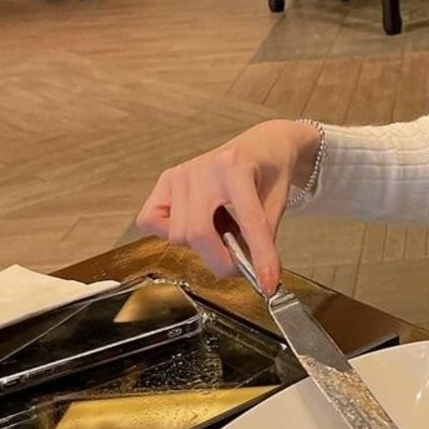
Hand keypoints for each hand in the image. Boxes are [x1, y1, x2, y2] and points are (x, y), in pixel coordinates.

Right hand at [136, 119, 320, 293]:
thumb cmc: (271, 171)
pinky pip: (151, 219)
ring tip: (222, 231)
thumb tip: (254, 272)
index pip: (249, 222)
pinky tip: (192, 224)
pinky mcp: (167, 179)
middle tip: (240, 264)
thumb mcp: (277, 201)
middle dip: (221, 260)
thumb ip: (264, 235)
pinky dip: (168, 232)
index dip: (259, 257)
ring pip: (177, 233)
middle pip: (198, 233)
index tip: (267, 283)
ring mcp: (181, 173)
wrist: (263, 144)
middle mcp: (204, 168)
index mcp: (238, 167)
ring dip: (201, 246)